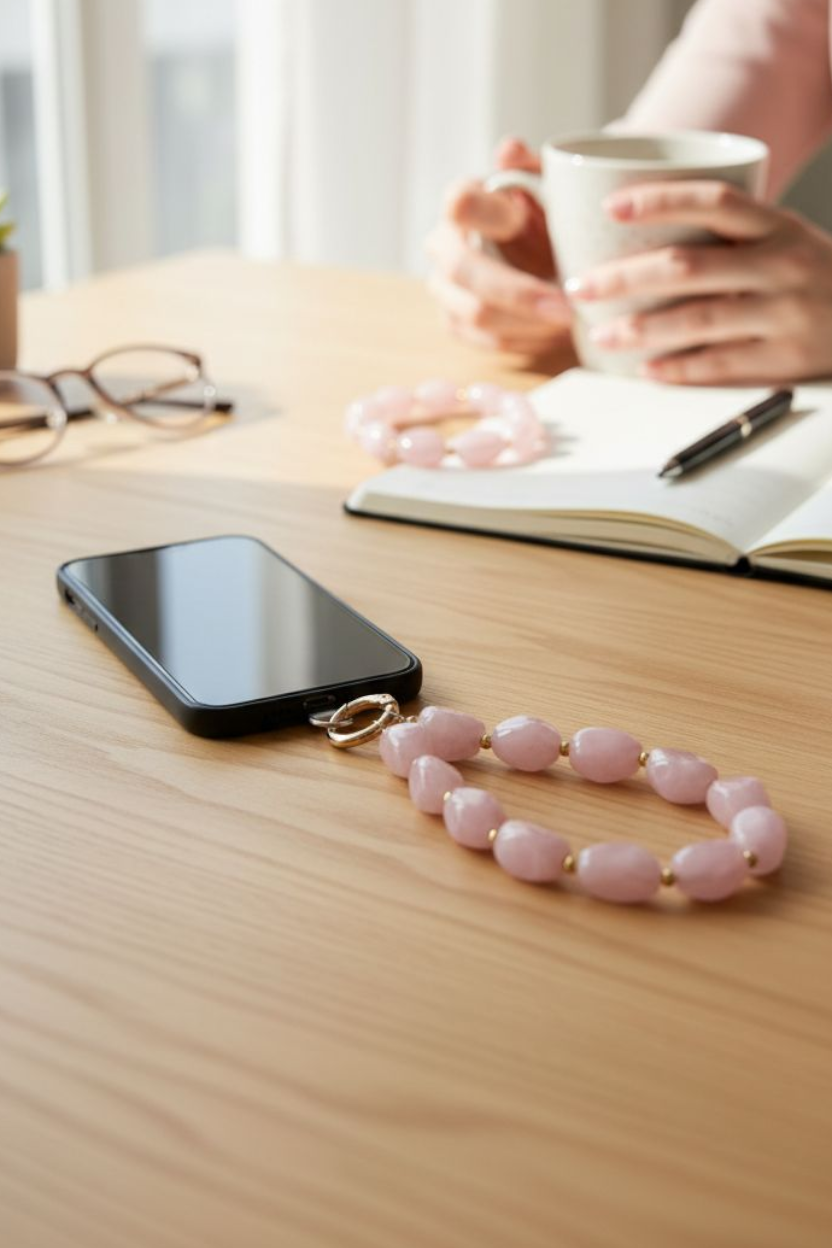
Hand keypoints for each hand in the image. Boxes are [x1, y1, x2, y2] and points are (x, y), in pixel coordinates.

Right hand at [425, 137, 569, 354]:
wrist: (545, 255)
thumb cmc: (546, 217)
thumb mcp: (548, 186)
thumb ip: (532, 168)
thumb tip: (508, 150)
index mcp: (461, 202)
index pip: (459, 203)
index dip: (491, 215)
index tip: (525, 220)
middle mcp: (442, 245)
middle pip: (462, 271)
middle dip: (518, 292)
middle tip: (568, 306)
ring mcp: (443, 288)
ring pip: (476, 313)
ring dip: (529, 322)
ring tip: (570, 320)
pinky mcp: (455, 324)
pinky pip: (486, 341)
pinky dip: (526, 339)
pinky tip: (554, 331)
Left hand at [570, 181, 831, 383]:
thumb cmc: (808, 275)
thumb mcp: (780, 238)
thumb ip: (726, 233)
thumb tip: (633, 229)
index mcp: (777, 225)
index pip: (713, 201)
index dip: (659, 200)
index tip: (609, 207)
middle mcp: (783, 263)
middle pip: (689, 266)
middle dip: (624, 277)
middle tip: (580, 287)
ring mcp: (786, 313)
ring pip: (698, 320)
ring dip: (641, 329)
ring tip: (602, 334)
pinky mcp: (787, 359)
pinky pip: (721, 365)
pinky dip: (679, 368)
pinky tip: (646, 370)